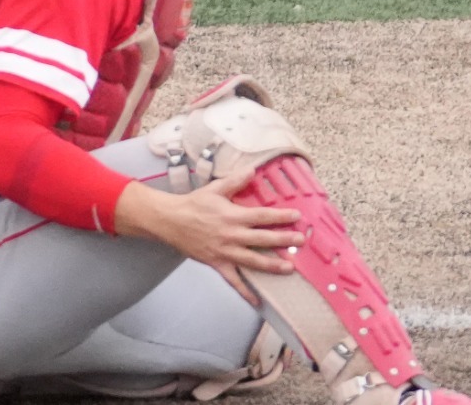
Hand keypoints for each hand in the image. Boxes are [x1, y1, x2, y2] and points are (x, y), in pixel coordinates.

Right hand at [117, 171, 303, 296]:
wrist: (169, 221)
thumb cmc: (193, 204)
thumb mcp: (216, 189)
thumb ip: (236, 181)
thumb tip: (253, 170)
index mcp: (234, 216)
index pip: (263, 217)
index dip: (281, 217)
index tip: (297, 217)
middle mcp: (232, 235)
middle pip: (262, 239)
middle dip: (283, 240)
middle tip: (301, 241)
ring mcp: (225, 252)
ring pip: (252, 261)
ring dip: (272, 265)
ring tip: (289, 269)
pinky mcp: (216, 263)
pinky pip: (233, 280)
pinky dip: (245, 291)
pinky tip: (257, 300)